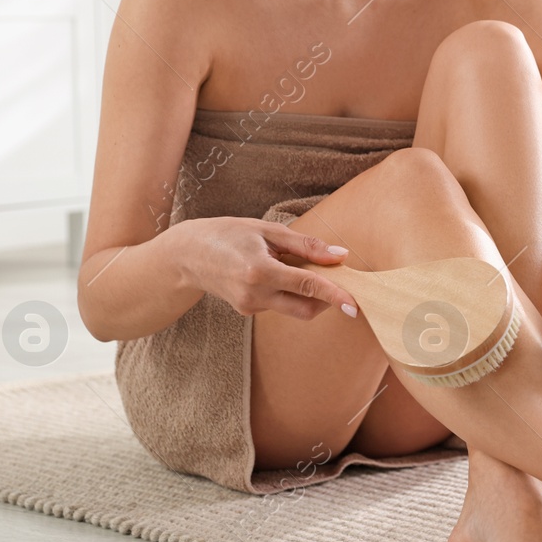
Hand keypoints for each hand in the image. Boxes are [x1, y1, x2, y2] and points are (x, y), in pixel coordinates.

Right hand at [173, 216, 360, 321]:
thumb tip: (339, 256)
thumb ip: (305, 245)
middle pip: (305, 309)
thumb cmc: (227, 234)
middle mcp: (254, 295)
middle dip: (327, 300)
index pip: (307, 286)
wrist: (186, 254)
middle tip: (336, 279)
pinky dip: (289, 292)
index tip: (354, 304)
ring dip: (307, 292)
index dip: (334, 294)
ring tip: (294, 264)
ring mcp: (249, 307)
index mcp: (260, 271)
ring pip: (294, 308)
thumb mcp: (267, 230)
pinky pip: (279, 304)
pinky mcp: (247, 311)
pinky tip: (277, 272)